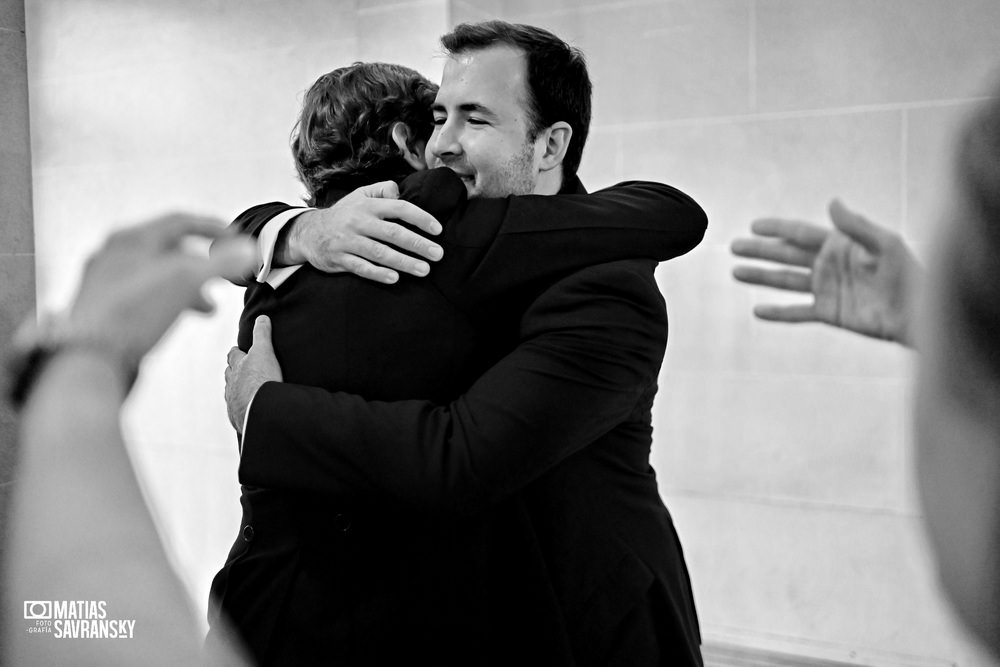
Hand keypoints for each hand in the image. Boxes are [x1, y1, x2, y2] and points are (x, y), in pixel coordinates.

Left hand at [69, 213, 255, 364]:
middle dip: (202, 264)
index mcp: (131, 238)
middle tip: (222, 278)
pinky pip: (142, 294)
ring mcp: (104, 280)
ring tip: (206, 308)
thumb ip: (221, 263)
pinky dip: (166, 300)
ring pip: (155, 274)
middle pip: (168, 249)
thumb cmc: (132, 313)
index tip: (232, 237)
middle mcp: (113, 254)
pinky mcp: (100, 307)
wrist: (89, 355)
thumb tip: (247, 251)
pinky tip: (173, 317)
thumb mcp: (187, 281)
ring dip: (186, 287)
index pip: (180, 222)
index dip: (212, 228)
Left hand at [225, 315, 282, 433]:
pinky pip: (237, 412)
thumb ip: (262, 334)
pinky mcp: (238, 417)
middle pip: (229, 374)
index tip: (237, 350)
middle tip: (241, 370)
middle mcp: (231, 384)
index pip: (233, 355)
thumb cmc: (262, 380)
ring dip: (237, 391)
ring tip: (245, 391)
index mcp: (238, 367)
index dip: (236, 352)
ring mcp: (233, 402)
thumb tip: (261, 318)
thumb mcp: (264, 352)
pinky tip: (248, 411)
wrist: (260, 411)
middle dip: (234, 371)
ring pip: (231, 393)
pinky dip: (241, 409)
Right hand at [284, 180, 444, 283]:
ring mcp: (348, 241)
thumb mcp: (360, 196)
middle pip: (393, 233)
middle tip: (438, 254)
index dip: (420, 218)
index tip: (438, 230)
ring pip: (379, 253)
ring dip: (404, 262)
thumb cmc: (344, 214)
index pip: (399, 208)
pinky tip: (394, 278)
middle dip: (418, 244)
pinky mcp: (339, 259)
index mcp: (368, 206)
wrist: (308, 232)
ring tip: (424, 270)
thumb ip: (382, 190)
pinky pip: (361, 267)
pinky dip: (378, 273)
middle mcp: (359, 222)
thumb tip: (400, 192)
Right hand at [731, 200, 920, 345]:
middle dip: (760, 251)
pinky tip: (758, 311)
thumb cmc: (906, 274)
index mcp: (839, 245)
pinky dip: (778, 313)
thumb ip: (855, 225)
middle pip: (786, 255)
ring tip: (736, 272)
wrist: (916, 313)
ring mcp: (827, 289)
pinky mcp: (828, 312)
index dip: (777, 229)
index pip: (801, 234)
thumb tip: (832, 202)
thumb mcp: (883, 244)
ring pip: (785, 281)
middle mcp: (828, 265)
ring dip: (761, 276)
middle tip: (734, 246)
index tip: (754, 226)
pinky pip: (797, 312)